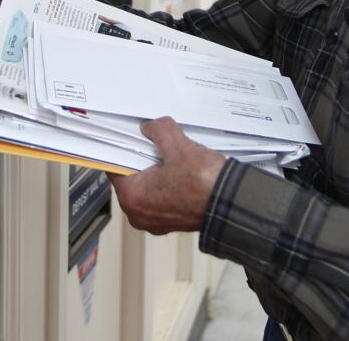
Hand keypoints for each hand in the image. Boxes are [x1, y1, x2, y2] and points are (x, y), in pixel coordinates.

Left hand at [109, 117, 225, 234]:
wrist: (233, 205)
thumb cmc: (205, 185)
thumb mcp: (178, 145)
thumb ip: (159, 130)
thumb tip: (152, 127)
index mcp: (132, 198)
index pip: (115, 166)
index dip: (124, 147)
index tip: (130, 136)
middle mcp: (140, 214)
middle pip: (133, 176)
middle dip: (144, 157)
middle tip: (157, 143)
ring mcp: (157, 220)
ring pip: (150, 185)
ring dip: (159, 169)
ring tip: (174, 156)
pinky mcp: (173, 220)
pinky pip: (164, 195)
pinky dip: (170, 182)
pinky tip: (184, 170)